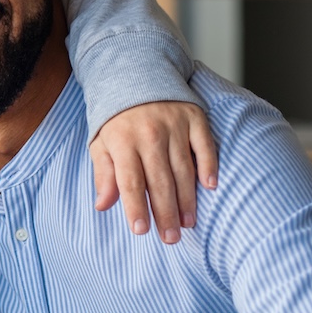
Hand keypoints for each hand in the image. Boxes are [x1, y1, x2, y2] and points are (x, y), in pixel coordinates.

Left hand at [90, 101, 218, 243]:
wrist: (135, 74)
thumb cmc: (117, 119)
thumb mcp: (101, 143)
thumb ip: (103, 174)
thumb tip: (102, 205)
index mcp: (122, 141)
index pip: (130, 182)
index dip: (136, 208)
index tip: (141, 231)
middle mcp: (149, 134)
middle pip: (159, 181)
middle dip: (165, 213)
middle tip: (171, 238)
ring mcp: (174, 125)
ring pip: (183, 169)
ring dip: (187, 199)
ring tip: (188, 222)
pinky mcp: (194, 117)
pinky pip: (204, 145)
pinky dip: (208, 166)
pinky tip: (210, 187)